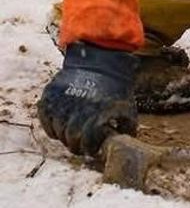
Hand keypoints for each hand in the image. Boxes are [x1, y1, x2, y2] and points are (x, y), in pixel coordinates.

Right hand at [38, 42, 137, 158]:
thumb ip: (124, 128)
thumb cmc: (115, 86)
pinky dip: (52, 124)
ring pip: (57, 131)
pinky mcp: (50, 95)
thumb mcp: (127, 107)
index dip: (90, 148)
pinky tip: (62, 123)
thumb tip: (118, 144)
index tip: (93, 148)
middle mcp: (75, 110)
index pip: (86, 143)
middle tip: (83, 142)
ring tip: (74, 130)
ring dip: (65, 134)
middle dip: (77, 144)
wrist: (101, 59)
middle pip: (70, 140)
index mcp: (95, 115)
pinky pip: (45, 119)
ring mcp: (60, 102)